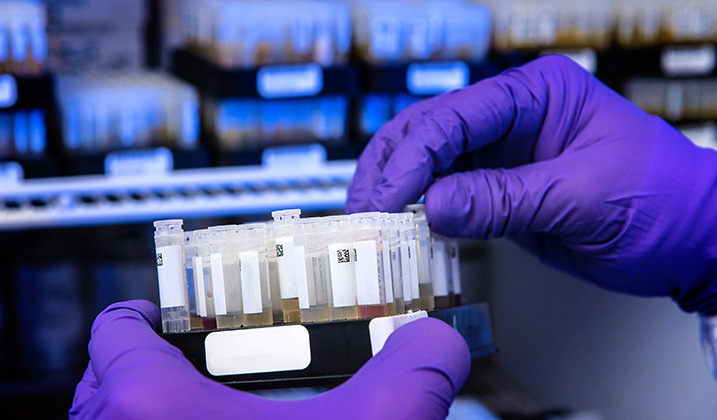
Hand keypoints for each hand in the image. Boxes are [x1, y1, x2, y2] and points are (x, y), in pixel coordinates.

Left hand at [70, 300, 470, 418]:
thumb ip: (414, 373)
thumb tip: (440, 344)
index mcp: (151, 407)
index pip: (116, 329)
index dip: (144, 313)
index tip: (169, 316)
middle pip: (105, 382)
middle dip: (147, 367)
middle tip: (198, 364)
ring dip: (145, 417)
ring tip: (208, 417)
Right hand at [347, 55, 716, 314]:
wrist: (691, 240)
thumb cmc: (661, 201)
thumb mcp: (581, 198)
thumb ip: (504, 199)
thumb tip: (435, 206)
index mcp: (538, 94)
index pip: (455, 117)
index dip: (413, 158)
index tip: (386, 197)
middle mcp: (513, 116)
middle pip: (430, 131)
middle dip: (392, 169)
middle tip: (365, 210)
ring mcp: (504, 152)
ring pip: (431, 163)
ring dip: (399, 191)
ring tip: (372, 221)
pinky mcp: (500, 187)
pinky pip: (449, 195)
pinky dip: (423, 213)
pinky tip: (404, 231)